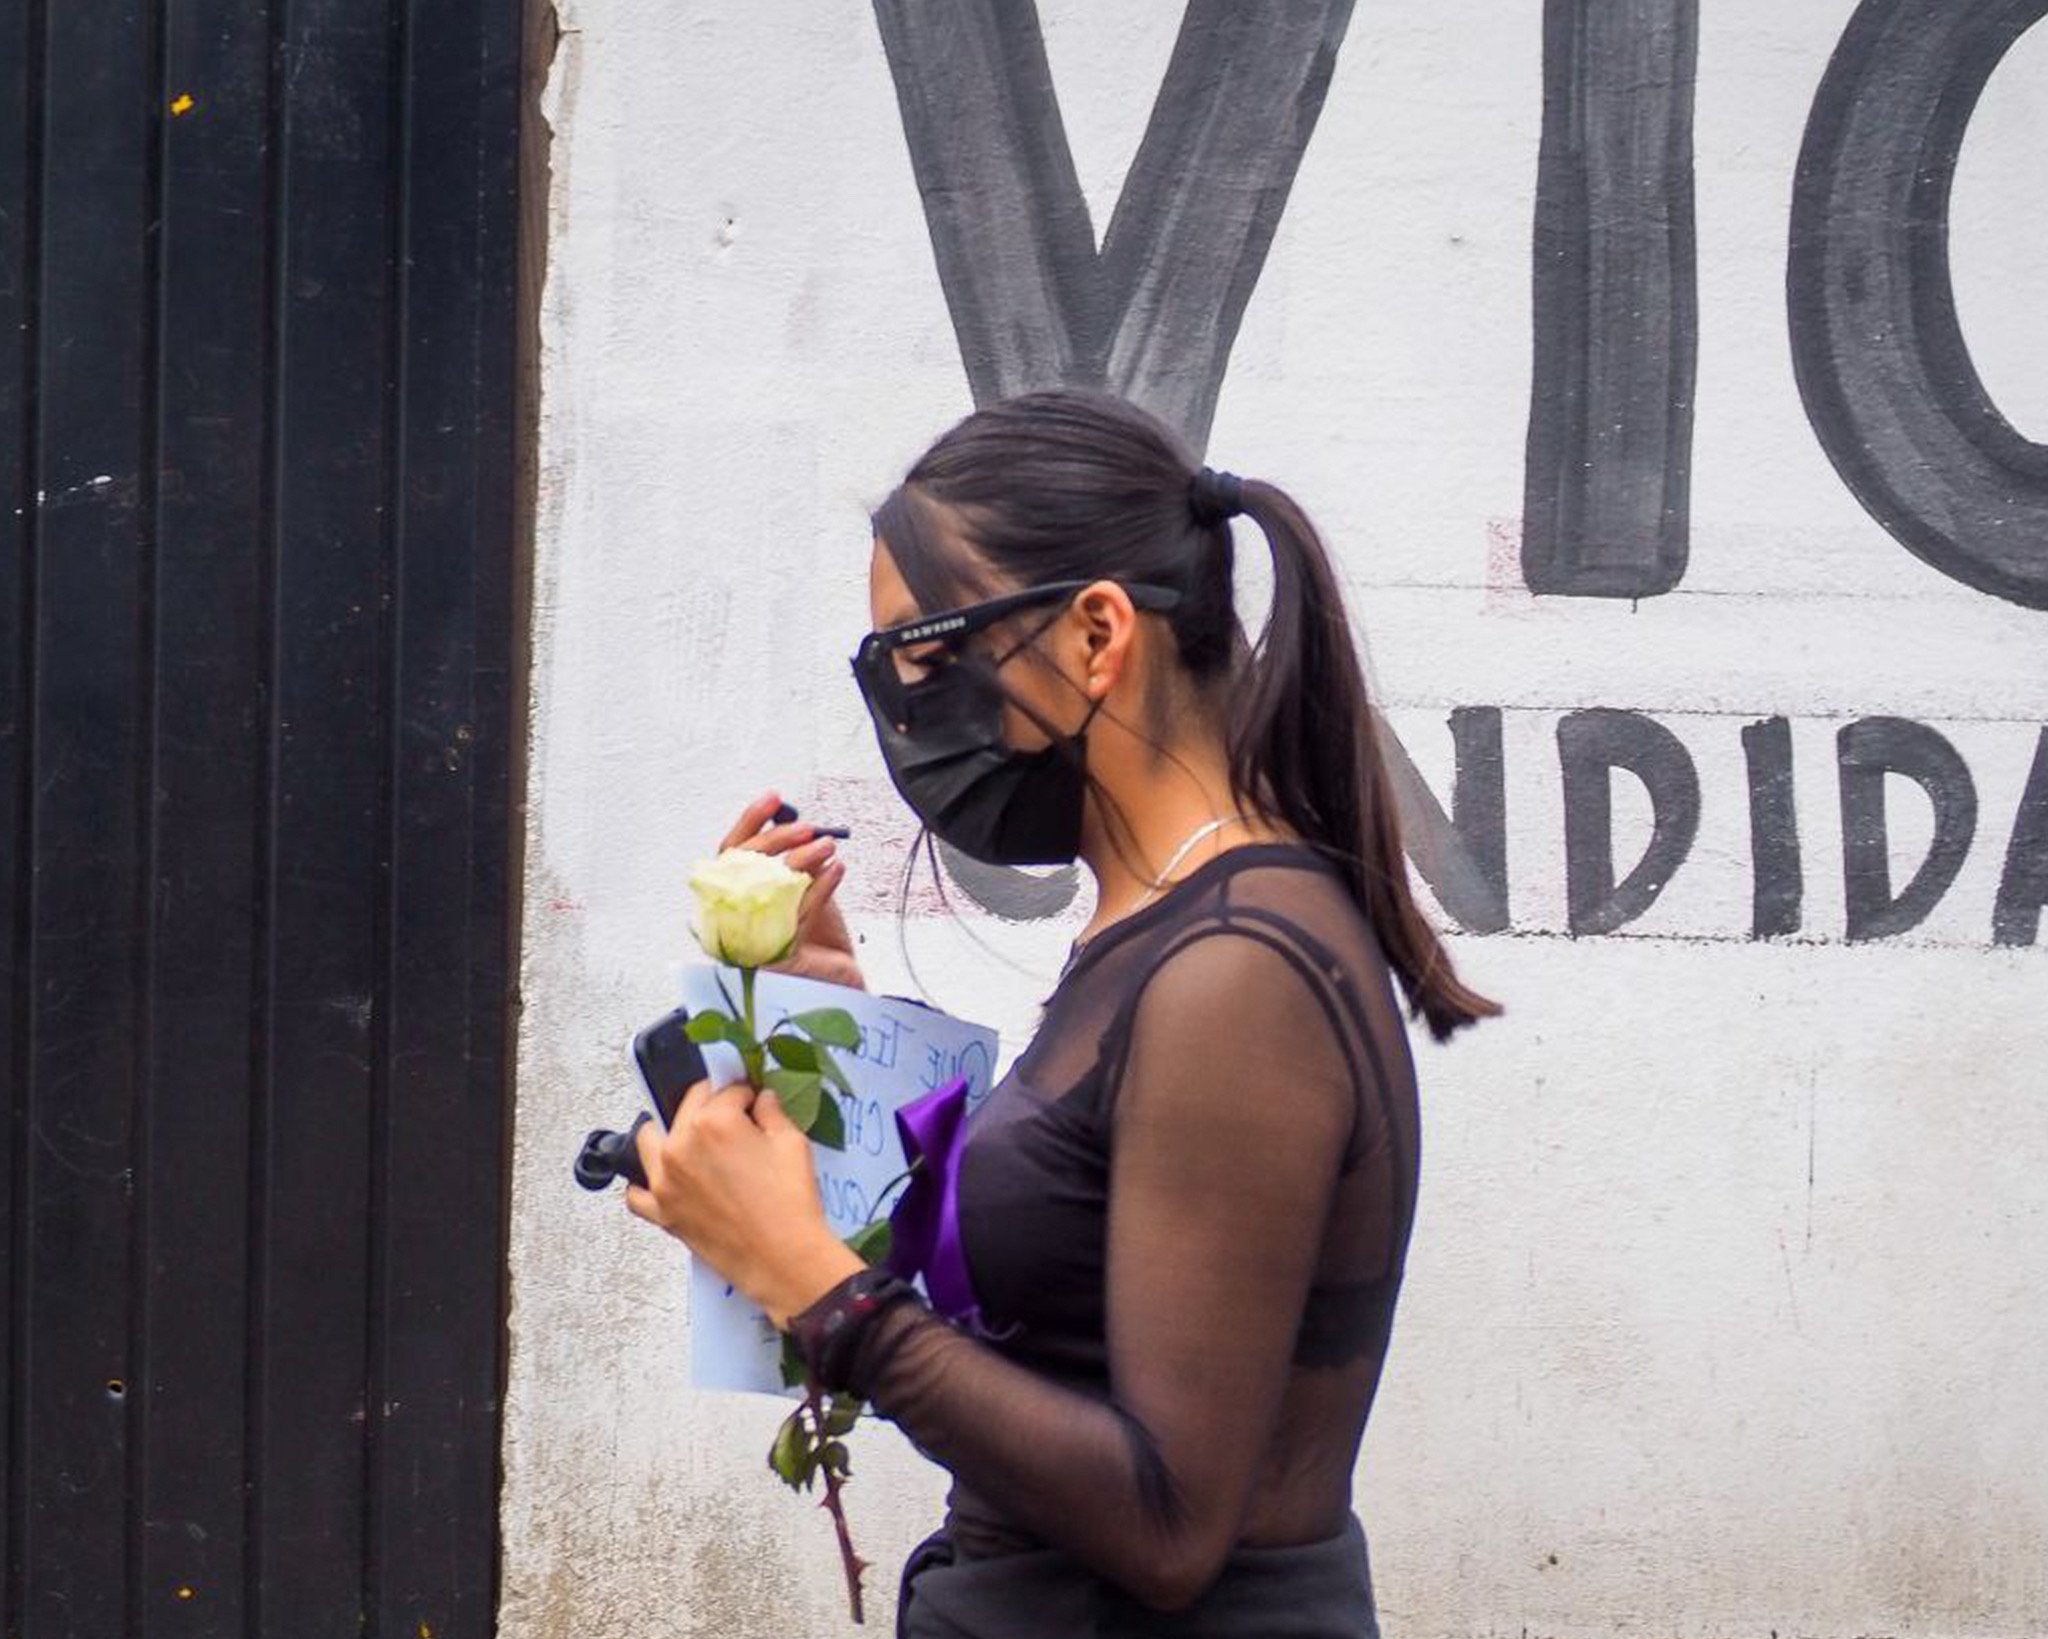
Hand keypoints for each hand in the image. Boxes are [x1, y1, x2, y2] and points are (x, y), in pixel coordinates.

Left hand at [626, 1077, 864, 1327]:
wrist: (782, 1258)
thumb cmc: (790, 1202)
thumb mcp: (791, 1143)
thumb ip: (772, 1112)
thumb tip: (762, 1100)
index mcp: (714, 1121)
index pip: (727, 1091)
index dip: (745, 1095)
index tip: (753, 1103)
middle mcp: (681, 1144)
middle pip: (688, 1105)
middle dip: (712, 1107)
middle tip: (734, 1123)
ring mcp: (664, 1179)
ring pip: (649, 1138)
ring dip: (669, 1132)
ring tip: (693, 1142)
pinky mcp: (661, 1211)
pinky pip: (637, 1192)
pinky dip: (648, 1183)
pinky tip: (668, 1180)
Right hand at [721, 791, 865, 989]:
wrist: (840, 986)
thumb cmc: (817, 941)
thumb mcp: (804, 889)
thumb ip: (795, 861)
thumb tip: (797, 822)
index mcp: (733, 899)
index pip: (730, 853)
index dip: (750, 822)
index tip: (773, 798)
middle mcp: (735, 920)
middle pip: (744, 866)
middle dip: (778, 840)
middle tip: (809, 828)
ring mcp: (753, 939)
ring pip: (771, 887)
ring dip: (804, 859)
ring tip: (829, 846)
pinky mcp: (779, 956)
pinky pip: (799, 911)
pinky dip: (822, 885)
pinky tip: (838, 870)